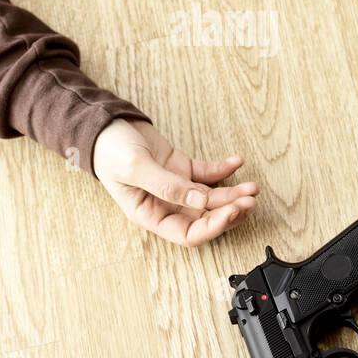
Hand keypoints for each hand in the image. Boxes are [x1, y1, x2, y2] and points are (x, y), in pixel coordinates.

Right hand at [92, 119, 258, 245]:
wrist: (105, 123)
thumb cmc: (109, 150)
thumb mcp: (135, 168)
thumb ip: (167, 186)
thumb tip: (200, 201)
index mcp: (149, 214)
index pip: (187, 234)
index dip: (212, 227)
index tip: (231, 212)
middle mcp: (165, 205)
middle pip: (204, 218)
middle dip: (229, 211)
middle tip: (249, 199)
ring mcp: (176, 187)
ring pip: (210, 198)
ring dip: (232, 193)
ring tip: (252, 186)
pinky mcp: (181, 169)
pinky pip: (207, 174)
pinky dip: (223, 169)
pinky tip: (236, 162)